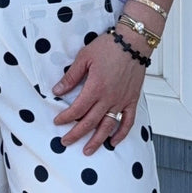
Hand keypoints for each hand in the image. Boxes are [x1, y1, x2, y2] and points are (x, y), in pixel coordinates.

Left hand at [51, 31, 146, 153]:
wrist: (134, 42)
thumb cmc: (109, 46)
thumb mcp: (84, 57)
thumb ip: (71, 76)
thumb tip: (57, 91)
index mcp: (95, 87)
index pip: (77, 109)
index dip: (66, 118)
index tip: (58, 122)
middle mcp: (109, 97)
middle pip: (90, 122)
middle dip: (76, 134)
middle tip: (66, 142)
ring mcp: (122, 100)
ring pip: (108, 126)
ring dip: (97, 140)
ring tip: (87, 150)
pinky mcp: (132, 100)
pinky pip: (128, 121)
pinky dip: (121, 133)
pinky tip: (113, 141)